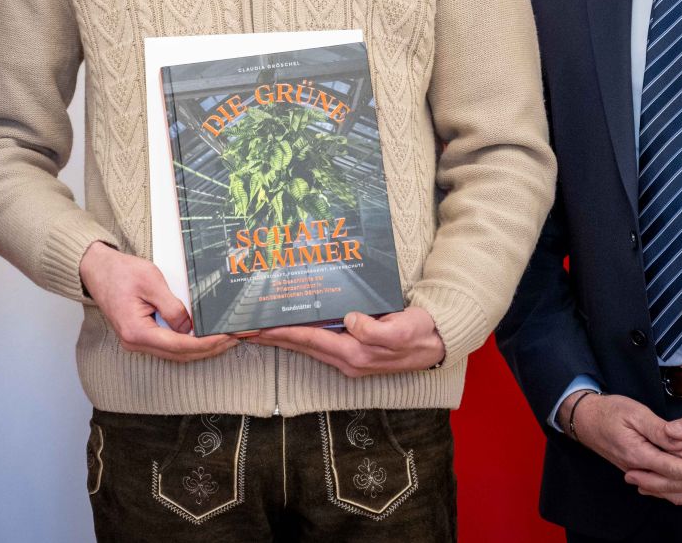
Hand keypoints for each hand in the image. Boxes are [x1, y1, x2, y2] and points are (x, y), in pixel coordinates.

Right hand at [78, 242, 237, 362]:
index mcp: (137, 331)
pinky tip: (203, 337)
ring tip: (224, 339)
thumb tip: (189, 327)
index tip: (227, 337)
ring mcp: (136, 341)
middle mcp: (135, 342)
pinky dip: (188, 344)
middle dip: (209, 349)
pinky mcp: (140, 336)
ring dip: (200, 348)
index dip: (207, 343)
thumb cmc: (119, 272)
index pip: (180, 345)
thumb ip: (172, 307)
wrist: (96, 269)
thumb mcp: (151, 282)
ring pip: (175, 354)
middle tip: (234, 340)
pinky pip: (168, 346)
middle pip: (180, 355)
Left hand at [254, 309, 445, 375]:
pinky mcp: (354, 352)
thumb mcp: (402, 331)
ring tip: (259, 328)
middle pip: (301, 345)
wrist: (437, 342)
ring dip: (282, 338)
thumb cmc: (420, 333)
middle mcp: (347, 359)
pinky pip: (318, 343)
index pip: (308, 340)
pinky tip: (291, 326)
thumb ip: (377, 330)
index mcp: (355, 354)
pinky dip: (299, 335)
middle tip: (244, 328)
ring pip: (307, 345)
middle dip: (271, 337)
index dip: (280, 333)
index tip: (256, 327)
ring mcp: (350, 358)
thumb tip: (350, 322)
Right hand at [569, 392, 681, 505]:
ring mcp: (638, 473)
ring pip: (669, 493)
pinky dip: (681, 493)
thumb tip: (680, 442)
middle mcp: (638, 469)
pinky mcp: (639, 472)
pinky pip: (662, 489)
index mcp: (637, 453)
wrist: (584, 419)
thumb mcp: (634, 412)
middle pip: (674, 487)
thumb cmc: (609, 411)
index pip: (672, 468)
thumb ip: (658, 429)